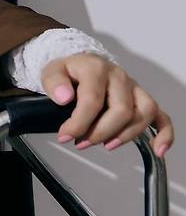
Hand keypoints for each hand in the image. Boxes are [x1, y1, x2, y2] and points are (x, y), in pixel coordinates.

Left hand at [40, 52, 173, 158]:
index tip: (65, 136)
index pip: (93, 99)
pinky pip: (161, 116)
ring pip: (143, 113)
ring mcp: (133, 88)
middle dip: (100, 132)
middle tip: (81, 142)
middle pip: (121, 110)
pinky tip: (158, 150)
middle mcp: (119, 76)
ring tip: (106, 145)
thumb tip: (64, 97)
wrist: (79, 65)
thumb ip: (54, 83)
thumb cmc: (68, 72)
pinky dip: (164, 134)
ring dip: (126, 135)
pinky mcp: (142, 99)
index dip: (79, 122)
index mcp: (96, 68)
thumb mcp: (52, 72)